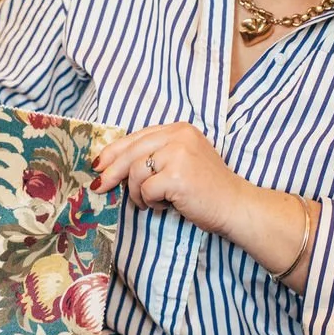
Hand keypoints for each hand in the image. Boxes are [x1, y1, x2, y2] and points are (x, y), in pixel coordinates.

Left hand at [91, 122, 248, 235]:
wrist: (234, 205)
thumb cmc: (205, 188)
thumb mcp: (181, 161)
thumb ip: (155, 156)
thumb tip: (110, 165)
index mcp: (179, 129)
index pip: (138, 137)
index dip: (114, 151)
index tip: (99, 164)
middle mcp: (178, 136)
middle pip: (131, 152)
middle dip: (111, 171)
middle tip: (99, 186)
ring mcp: (178, 154)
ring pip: (135, 172)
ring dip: (138, 193)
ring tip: (152, 202)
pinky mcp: (177, 176)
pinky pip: (146, 190)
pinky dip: (151, 202)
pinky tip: (165, 205)